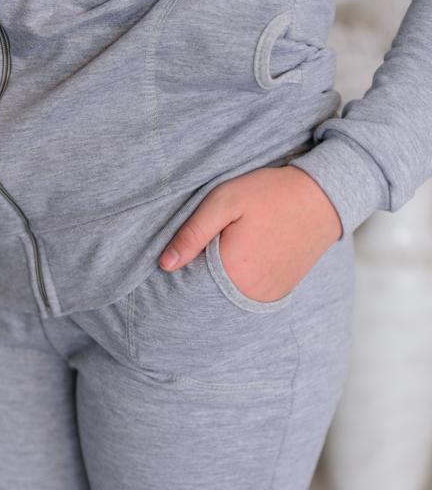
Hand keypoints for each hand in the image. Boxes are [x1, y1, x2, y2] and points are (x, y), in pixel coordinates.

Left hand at [158, 165, 342, 302]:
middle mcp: (250, 292)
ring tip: (240, 245)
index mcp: (232, 271)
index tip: (199, 242)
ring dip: (225, 276)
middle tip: (224, 238)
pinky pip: (249, 294)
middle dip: (206, 270)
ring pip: (230, 293)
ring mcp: (267, 295)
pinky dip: (243, 280)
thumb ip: (192, 234)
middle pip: (210, 290)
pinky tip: (250, 256)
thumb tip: (165, 265)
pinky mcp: (280, 293)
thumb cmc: (271, 194)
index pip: (191, 281)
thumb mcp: (224, 201)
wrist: (324, 197)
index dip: (189, 260)